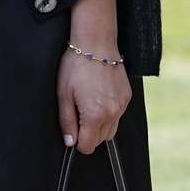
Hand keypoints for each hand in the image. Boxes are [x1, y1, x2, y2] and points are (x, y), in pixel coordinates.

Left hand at [59, 0, 130, 153]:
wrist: (96, 44)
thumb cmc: (75, 66)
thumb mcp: (63, 93)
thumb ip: (66, 120)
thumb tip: (70, 142)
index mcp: (95, 115)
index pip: (88, 146)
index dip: (76, 142)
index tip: (70, 131)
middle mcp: (113, 114)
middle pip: (100, 140)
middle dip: (87, 134)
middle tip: (76, 114)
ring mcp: (122, 106)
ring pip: (111, 130)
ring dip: (98, 126)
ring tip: (86, 106)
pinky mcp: (127, 98)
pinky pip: (118, 116)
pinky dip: (108, 114)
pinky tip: (97, 98)